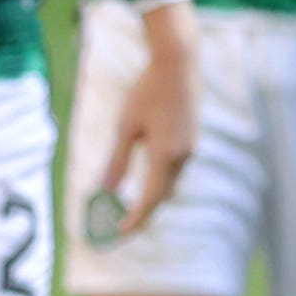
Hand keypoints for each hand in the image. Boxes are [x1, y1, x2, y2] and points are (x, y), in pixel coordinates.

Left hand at [98, 0, 200, 233]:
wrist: (178, 62)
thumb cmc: (147, 91)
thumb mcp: (126, 126)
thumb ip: (117, 161)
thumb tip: (104, 190)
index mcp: (165, 155)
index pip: (150, 199)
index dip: (135, 218)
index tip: (120, 232)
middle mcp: (183, 156)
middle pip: (163, 196)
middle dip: (144, 212)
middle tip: (123, 224)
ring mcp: (191, 147)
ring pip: (171, 183)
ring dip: (153, 197)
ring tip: (132, 207)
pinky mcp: (191, 138)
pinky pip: (176, 169)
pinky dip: (161, 181)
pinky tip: (148, 180)